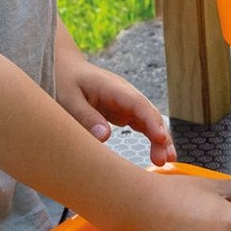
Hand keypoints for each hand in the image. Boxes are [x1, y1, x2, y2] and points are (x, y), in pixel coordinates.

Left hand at [55, 20, 175, 165]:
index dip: (151, 121)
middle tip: (164, 159)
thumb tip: (105, 137)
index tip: (160, 138)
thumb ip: (86, 117)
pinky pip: (143, 125)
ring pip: (150, 121)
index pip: (138, 104)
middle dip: (160, 135)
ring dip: (160, 139)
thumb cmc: (64, 81)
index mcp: (114, 88)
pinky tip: (158, 153)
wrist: (65, 68)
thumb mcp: (68, 99)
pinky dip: (152, 138)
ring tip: (166, 161)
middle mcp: (126, 95)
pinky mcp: (124, 112)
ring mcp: (127, 103)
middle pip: (149, 114)